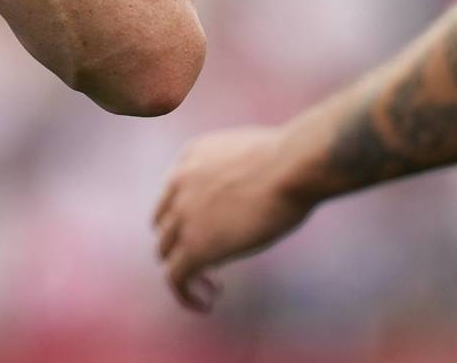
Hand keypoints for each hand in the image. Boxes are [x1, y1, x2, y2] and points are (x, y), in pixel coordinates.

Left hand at [153, 125, 315, 311]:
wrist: (291, 167)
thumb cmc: (292, 160)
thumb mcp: (253, 154)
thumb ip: (238, 171)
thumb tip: (255, 190)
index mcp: (190, 157)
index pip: (173, 192)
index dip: (188, 217)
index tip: (216, 231)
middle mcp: (178, 184)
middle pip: (164, 224)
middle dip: (183, 244)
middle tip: (212, 260)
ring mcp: (183, 215)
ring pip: (166, 252)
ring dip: (185, 270)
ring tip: (213, 286)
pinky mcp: (196, 246)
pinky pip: (176, 278)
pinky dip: (186, 294)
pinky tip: (208, 302)